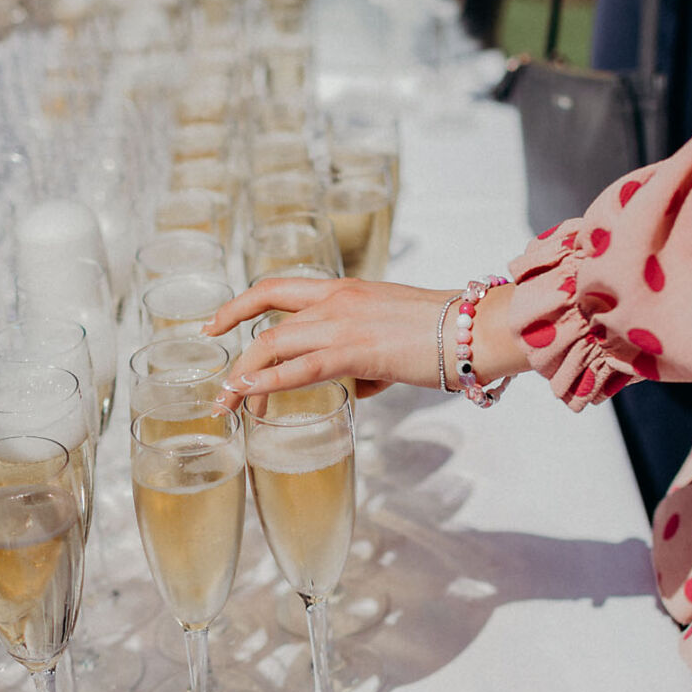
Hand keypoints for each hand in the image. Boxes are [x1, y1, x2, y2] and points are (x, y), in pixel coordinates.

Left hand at [209, 276, 532, 399]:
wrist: (475, 328)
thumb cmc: (445, 334)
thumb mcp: (393, 336)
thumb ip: (366, 358)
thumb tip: (355, 387)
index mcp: (344, 289)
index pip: (277, 288)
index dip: (240, 304)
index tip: (215, 324)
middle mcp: (336, 299)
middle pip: (264, 316)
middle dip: (232, 346)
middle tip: (218, 384)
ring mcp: (343, 323)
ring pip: (273, 344)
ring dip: (243, 376)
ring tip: (226, 403)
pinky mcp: (355, 351)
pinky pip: (298, 368)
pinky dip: (266, 382)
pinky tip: (247, 395)